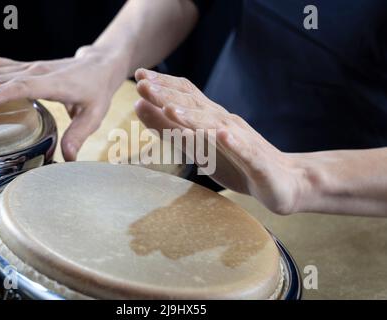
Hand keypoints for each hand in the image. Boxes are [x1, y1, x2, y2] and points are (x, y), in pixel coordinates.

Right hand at [0, 47, 127, 160]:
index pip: (26, 86)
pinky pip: (1, 63)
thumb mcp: (94, 114)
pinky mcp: (28, 67)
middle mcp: (39, 71)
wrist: (99, 65)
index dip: (3, 93)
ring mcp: (32, 67)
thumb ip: (79, 134)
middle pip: (4, 80)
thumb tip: (68, 158)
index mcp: (56, 83)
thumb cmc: (97, 90)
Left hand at [134, 68, 308, 214]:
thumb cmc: (236, 164)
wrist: (283, 182)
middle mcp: (226, 123)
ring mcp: (243, 141)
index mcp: (211, 119)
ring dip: (193, 117)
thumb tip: (138, 107)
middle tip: (143, 85)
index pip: (186, 96)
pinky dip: (233, 142)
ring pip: (217, 127)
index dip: (163, 85)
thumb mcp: (195, 146)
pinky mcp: (257, 162)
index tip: (138, 76)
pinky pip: (246, 150)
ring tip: (171, 110)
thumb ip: (167, 128)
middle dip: (169, 95)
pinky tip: (222, 135)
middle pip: (197, 106)